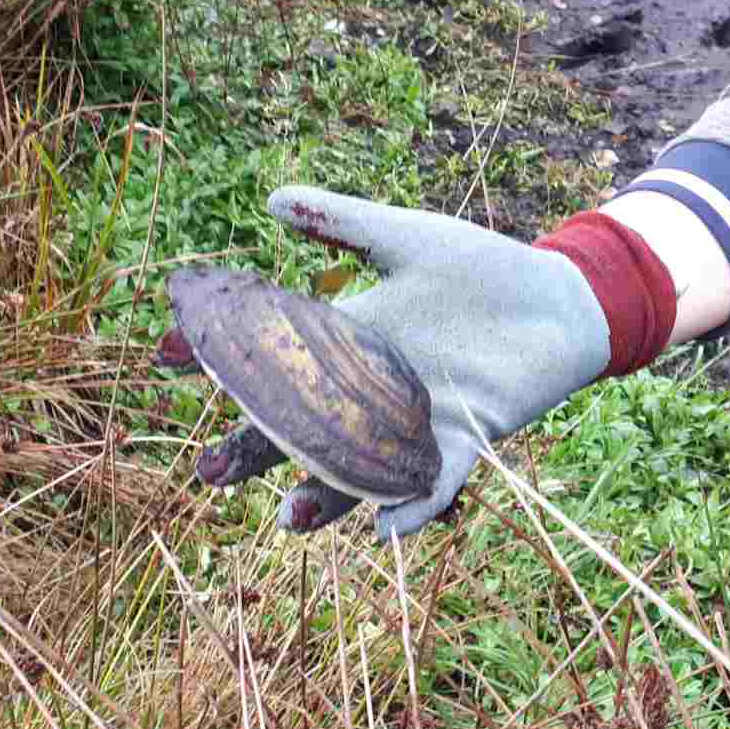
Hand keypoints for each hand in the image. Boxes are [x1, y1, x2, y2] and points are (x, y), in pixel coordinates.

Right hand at [247, 186, 613, 539]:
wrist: (559, 298)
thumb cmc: (483, 269)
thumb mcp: (407, 239)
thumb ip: (344, 223)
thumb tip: (272, 198)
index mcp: (349, 342)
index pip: (273, 357)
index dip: (222, 361)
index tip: (169, 356)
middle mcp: (372, 392)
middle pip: (301, 430)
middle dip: (255, 453)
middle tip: (211, 472)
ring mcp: (415, 422)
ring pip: (359, 472)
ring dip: (325, 498)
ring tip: (292, 517)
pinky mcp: (467, 439)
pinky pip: (435, 484)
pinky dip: (411, 508)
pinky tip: (385, 529)